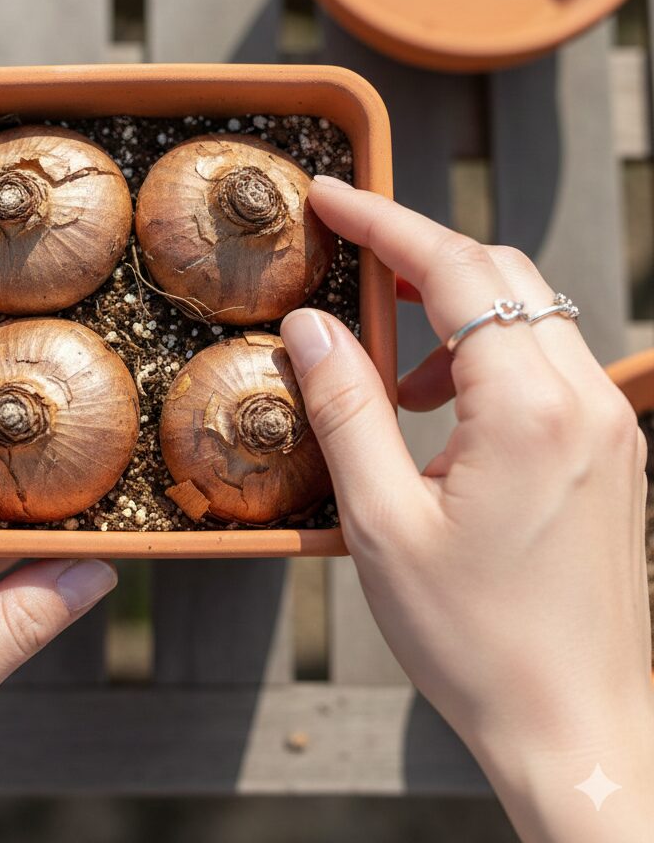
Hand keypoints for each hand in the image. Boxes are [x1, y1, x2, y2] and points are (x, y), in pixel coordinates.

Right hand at [281, 177, 652, 842]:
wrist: (577, 726)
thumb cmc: (477, 639)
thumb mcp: (382, 523)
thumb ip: (345, 408)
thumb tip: (312, 327)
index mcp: (527, 409)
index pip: (456, 271)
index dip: (386, 223)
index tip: (335, 197)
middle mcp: (584, 400)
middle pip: (502, 275)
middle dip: (421, 254)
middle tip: (351, 264)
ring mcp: (608, 425)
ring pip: (529, 315)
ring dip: (453, 312)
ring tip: (389, 370)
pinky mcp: (611, 453)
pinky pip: (547, 366)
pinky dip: (486, 358)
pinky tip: (440, 415)